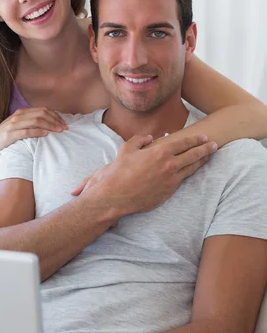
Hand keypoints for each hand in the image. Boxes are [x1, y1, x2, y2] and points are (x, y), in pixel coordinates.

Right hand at [0, 107, 66, 159]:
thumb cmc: (5, 136)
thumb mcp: (18, 126)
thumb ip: (30, 123)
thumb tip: (48, 125)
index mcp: (22, 112)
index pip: (43, 110)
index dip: (55, 115)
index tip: (63, 123)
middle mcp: (18, 116)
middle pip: (41, 113)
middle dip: (55, 120)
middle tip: (64, 128)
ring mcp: (14, 124)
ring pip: (36, 121)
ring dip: (50, 125)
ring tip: (58, 131)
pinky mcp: (10, 134)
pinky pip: (26, 131)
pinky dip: (37, 132)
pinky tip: (46, 134)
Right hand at [72, 134, 217, 218]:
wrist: (117, 195)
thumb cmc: (120, 171)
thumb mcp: (127, 149)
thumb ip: (140, 140)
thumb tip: (150, 138)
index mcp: (160, 152)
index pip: (184, 143)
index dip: (196, 139)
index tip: (204, 137)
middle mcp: (169, 164)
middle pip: (194, 154)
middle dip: (206, 148)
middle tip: (214, 145)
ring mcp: (171, 179)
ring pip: (192, 168)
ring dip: (202, 161)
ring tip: (209, 157)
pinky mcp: (169, 191)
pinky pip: (184, 179)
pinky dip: (190, 173)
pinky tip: (193, 170)